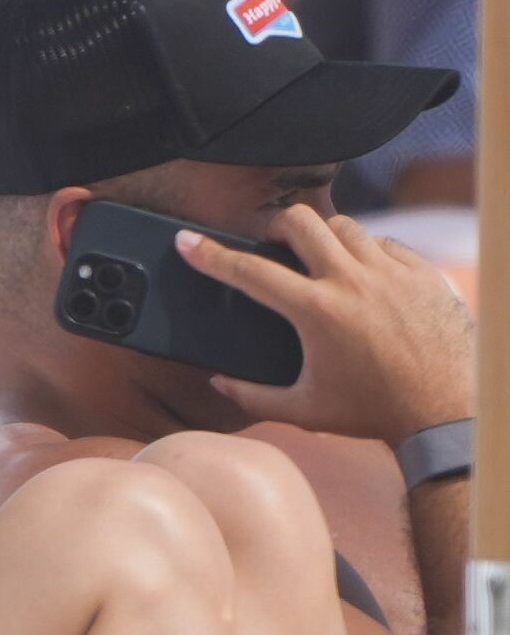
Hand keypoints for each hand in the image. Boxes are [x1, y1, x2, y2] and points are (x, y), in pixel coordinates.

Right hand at [174, 206, 474, 444]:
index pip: (248, 271)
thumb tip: (218, 382)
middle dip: (275, 226)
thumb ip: (251, 396)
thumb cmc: (374, 412)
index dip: (210, 254)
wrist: (447, 410)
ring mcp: (390, 272)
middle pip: (300, 222)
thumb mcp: (303, 410)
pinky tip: (361, 275)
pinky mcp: (421, 272)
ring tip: (318, 259)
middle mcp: (351, 281)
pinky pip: (384, 243)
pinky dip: (365, 251)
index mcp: (315, 311)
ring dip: (322, 236)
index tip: (187, 241)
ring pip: (344, 225)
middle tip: (269, 243)